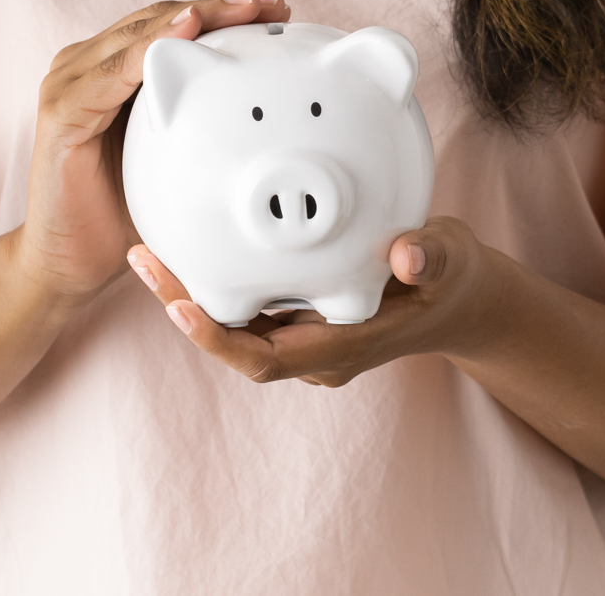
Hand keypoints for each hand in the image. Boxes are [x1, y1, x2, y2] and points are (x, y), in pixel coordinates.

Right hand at [12, 0, 292, 303]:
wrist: (72, 263)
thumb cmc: (124, 213)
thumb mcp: (176, 159)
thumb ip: (202, 124)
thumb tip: (271, 111)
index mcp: (114, 71)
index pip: (173, 26)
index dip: (224, 13)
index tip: (278, 11)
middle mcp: (87, 65)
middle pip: (159, 19)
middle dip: (219, 8)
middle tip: (272, 5)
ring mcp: (70, 83)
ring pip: (139, 33)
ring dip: (193, 17)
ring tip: (243, 10)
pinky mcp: (61, 109)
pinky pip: (112, 71)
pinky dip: (149, 49)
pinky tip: (185, 35)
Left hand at [126, 216, 508, 385]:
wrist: (460, 300)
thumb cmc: (452, 279)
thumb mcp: (451, 261)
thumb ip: (432, 257)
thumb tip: (409, 254)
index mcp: (343, 343)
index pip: (267, 358)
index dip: (220, 339)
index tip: (182, 306)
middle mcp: (315, 349)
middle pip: (235, 343)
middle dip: (186, 309)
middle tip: (145, 261)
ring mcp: (305, 336)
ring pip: (235, 326)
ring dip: (192, 294)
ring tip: (149, 252)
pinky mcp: (299, 315)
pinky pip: (246, 307)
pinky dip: (216, 282)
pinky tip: (188, 246)